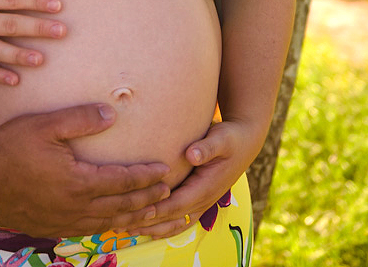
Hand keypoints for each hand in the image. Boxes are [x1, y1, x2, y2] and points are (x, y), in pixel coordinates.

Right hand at [0, 104, 170, 237]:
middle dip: (146, 199)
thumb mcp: (46, 125)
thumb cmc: (10, 148)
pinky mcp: (50, 228)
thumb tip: (111, 114)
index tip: (164, 171)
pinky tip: (110, 223)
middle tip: (167, 194)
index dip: (146, 176)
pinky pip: (87, 231)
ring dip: (130, 217)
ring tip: (148, 212)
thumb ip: (80, 119)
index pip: (123, 180)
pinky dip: (106, 226)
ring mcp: (63, 221)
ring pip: (106, 222)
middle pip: (121, 206)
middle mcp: (76, 207)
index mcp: (79, 182)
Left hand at [126, 119, 260, 238]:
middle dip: (148, 222)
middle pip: (173, 218)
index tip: (136, 210)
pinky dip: (164, 227)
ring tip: (128, 229)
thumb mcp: (222, 138)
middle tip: (122, 224)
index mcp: (207, 187)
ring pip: (176, 223)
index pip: (178, 203)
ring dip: (154, 228)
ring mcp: (202, 203)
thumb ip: (207, 147)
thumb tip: (192, 154)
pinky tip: (146, 228)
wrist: (245, 143)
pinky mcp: (199, 200)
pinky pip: (181, 220)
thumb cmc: (230, 138)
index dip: (157, 209)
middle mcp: (204, 199)